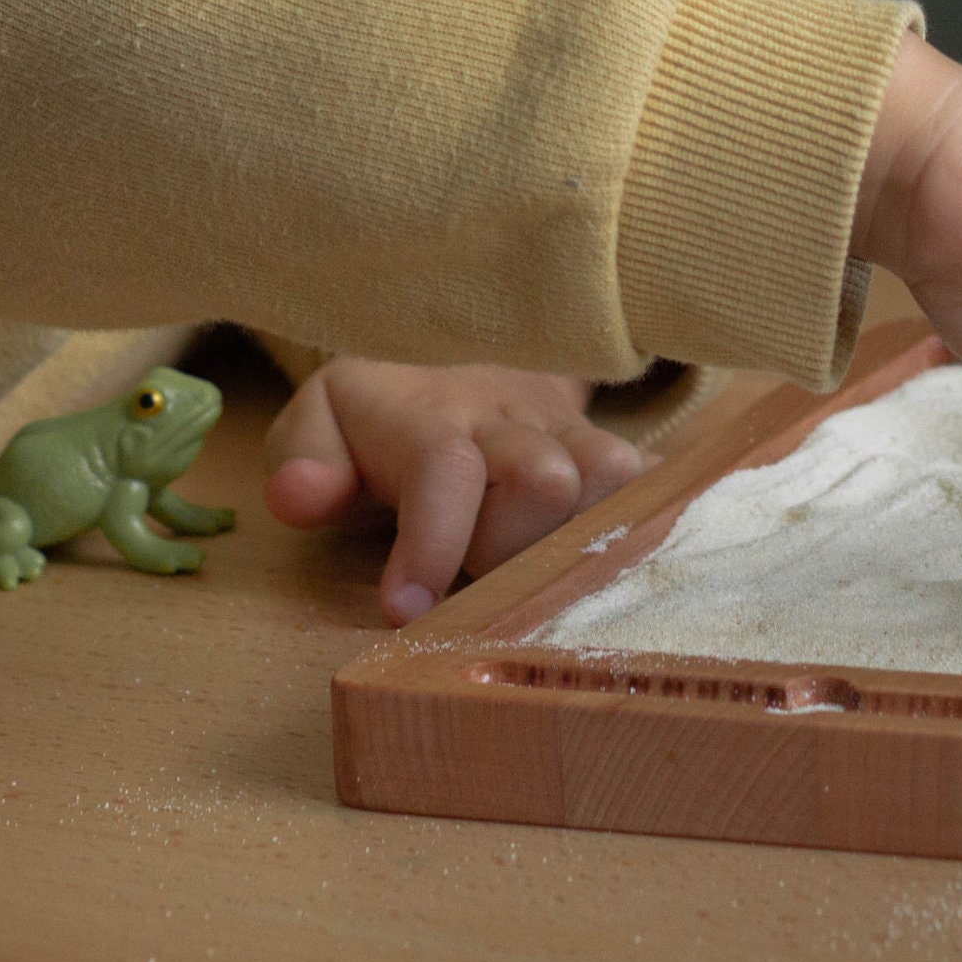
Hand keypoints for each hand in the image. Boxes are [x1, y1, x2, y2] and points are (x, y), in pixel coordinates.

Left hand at [263, 360, 652, 622]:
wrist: (462, 350)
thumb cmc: (382, 417)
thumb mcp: (320, 423)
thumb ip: (300, 460)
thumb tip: (301, 496)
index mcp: (433, 416)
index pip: (444, 468)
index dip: (432, 543)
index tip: (405, 611)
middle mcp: (514, 419)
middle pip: (546, 479)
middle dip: (510, 550)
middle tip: (474, 580)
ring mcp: (575, 433)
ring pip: (614, 478)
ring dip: (580, 541)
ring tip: (538, 575)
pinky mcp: (615, 453)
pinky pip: (661, 481)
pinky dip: (653, 520)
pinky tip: (626, 562)